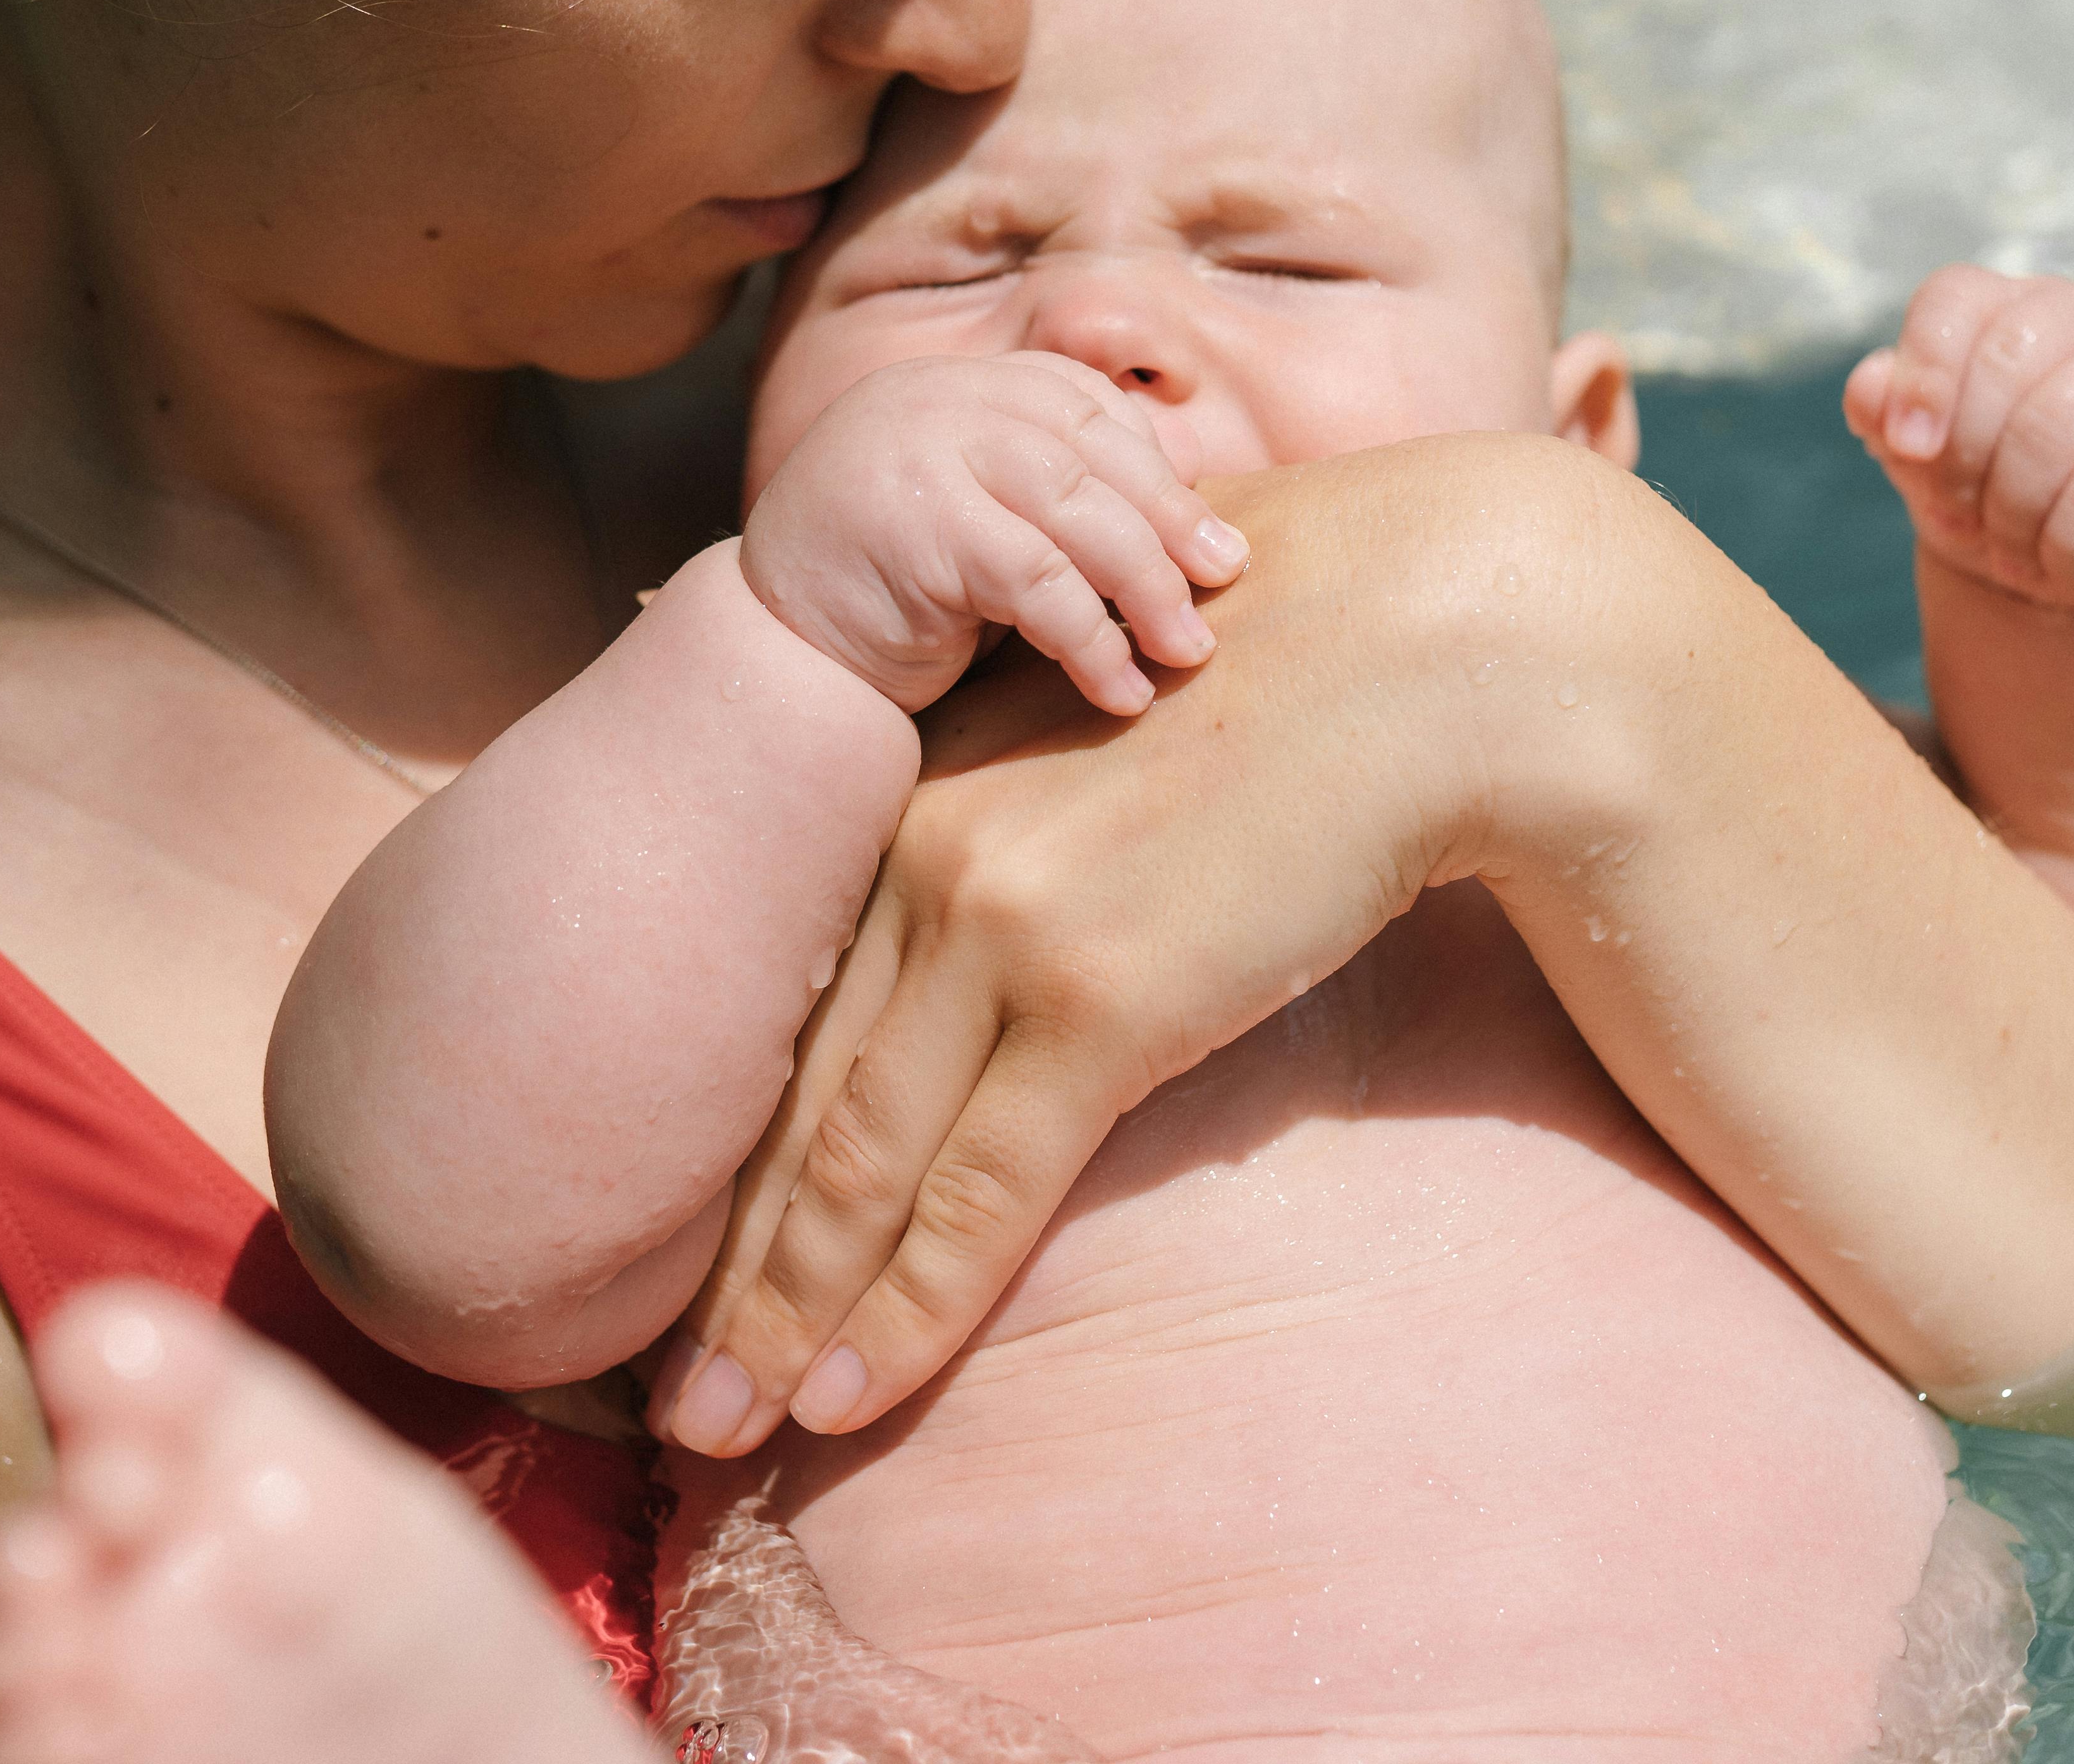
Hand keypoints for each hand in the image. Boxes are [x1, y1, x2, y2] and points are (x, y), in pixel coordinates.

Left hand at [653, 437, 1610, 1457]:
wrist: (1410, 649)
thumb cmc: (1276, 696)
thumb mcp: (1089, 748)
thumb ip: (1011, 835)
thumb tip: (981, 954)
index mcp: (916, 803)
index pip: (792, 1018)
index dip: (732, 1153)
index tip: (685, 1257)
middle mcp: (924, 861)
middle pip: (794, 1102)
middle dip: (721, 1265)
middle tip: (662, 1392)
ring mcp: (1002, 927)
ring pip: (854, 1164)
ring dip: (783, 1313)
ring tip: (718, 1424)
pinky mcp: (1099, 997)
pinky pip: (976, 1190)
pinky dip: (906, 1305)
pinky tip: (847, 1393)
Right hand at [742, 352, 1247, 714]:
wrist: (773, 663)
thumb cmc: (889, 596)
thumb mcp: (973, 515)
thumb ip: (1049, 485)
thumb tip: (1188, 486)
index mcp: (953, 385)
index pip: (1081, 403)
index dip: (1154, 468)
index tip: (1208, 537)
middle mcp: (935, 401)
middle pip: (1091, 450)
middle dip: (1169, 523)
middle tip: (1223, 584)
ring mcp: (922, 455)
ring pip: (1077, 512)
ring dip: (1146, 588)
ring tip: (1189, 651)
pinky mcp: (922, 526)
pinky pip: (1041, 581)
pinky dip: (1094, 641)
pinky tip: (1121, 690)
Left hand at [1843, 267, 2073, 611]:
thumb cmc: (1984, 482)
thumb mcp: (1921, 453)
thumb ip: (1885, 413)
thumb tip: (1869, 386)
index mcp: (2001, 305)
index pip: (1951, 299)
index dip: (1922, 373)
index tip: (1904, 445)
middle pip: (2001, 366)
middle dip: (1962, 462)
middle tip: (1955, 515)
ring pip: (2051, 430)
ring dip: (2010, 513)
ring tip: (2004, 548)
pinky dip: (2064, 549)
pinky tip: (2058, 562)